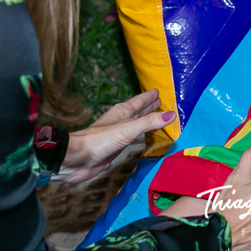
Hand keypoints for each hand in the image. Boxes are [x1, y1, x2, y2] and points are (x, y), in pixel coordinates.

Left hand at [54, 89, 173, 183]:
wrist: (78, 159)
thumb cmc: (101, 140)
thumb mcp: (128, 128)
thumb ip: (149, 122)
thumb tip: (172, 114)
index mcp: (122, 112)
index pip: (139, 102)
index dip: (148, 97)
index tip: (158, 91)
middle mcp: (121, 121)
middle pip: (137, 111)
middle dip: (148, 106)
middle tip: (160, 101)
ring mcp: (118, 134)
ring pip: (135, 123)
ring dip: (145, 119)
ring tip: (155, 116)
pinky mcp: (116, 147)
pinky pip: (133, 137)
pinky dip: (140, 134)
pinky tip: (142, 137)